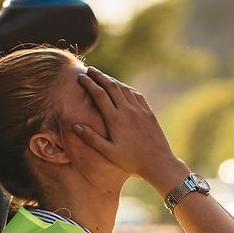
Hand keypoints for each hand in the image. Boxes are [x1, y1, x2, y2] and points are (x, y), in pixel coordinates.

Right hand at [71, 68, 186, 189]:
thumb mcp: (108, 152)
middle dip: (99, 76)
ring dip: (113, 80)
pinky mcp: (149, 113)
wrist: (158, 162)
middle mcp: (128, 111)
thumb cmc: (131, 160)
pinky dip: (126, 88)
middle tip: (90, 70)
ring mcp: (140, 110)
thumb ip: (91, 138)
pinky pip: (136, 95)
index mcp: (115, 119)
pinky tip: (123, 87)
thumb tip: (75, 125)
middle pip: (112, 86)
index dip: (89, 84)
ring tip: (103, 76)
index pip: (99, 95)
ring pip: (124, 89)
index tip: (81, 77)